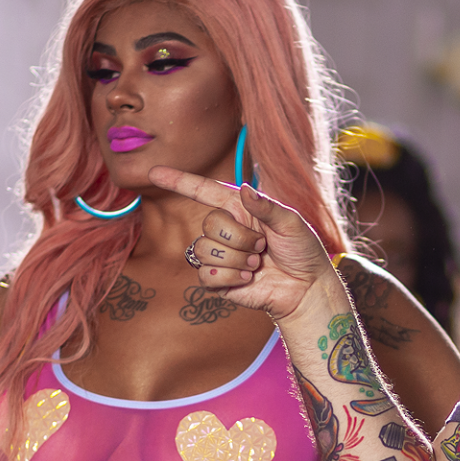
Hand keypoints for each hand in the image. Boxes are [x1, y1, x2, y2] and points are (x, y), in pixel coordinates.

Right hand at [147, 166, 334, 321]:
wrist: (305, 288)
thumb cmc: (302, 251)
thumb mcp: (291, 222)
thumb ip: (266, 206)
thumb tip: (245, 189)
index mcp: (240, 208)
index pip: (203, 190)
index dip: (178, 181)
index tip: (154, 172)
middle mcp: (226, 230)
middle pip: (209, 225)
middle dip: (240, 239)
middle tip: (262, 247)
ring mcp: (220, 256)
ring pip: (204, 250)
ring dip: (236, 260)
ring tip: (256, 265)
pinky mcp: (216, 281)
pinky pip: (205, 275)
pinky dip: (229, 278)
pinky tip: (247, 280)